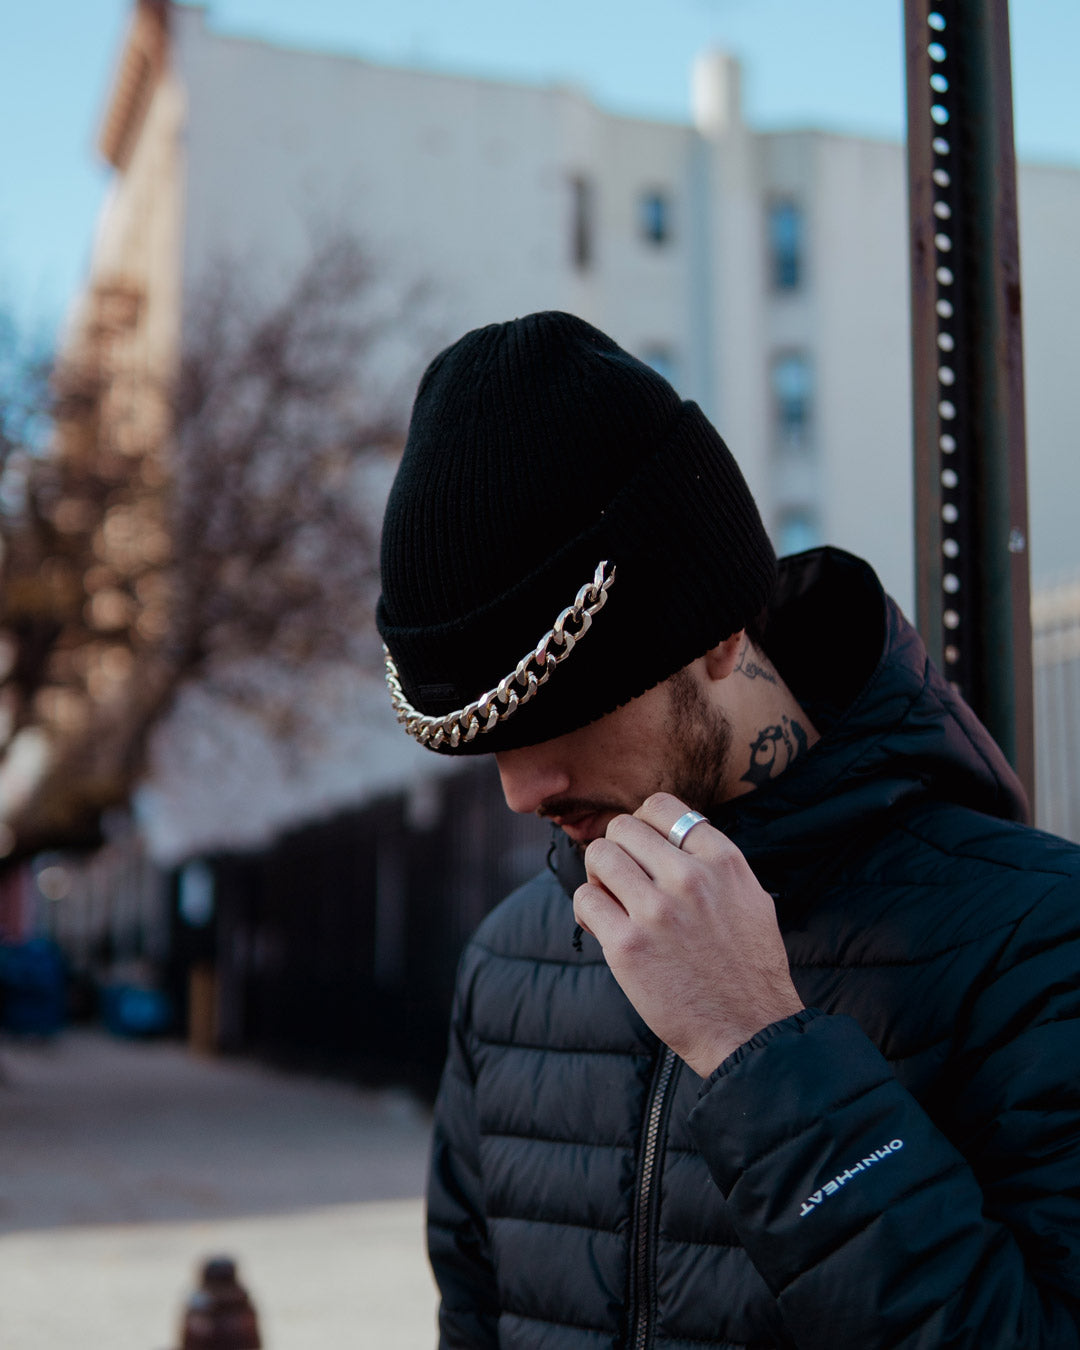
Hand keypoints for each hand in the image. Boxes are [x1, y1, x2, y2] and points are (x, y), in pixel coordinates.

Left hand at [573, 792, 803, 1076]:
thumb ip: (713, 863)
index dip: (643, 823)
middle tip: (622, 879)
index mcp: (723, 861)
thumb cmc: (748, 970)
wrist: (750, 1032)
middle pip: (624, 827)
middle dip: (617, 850)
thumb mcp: (749, 898)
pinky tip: (603, 927)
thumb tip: (668, 838)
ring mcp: (657, 911)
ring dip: (598, 875)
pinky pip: (585, 900)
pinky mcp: (628, 946)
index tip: (643, 849)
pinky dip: (587, 910)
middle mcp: (690, 878)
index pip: (662, 807)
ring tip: (611, 900)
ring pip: (599, 855)